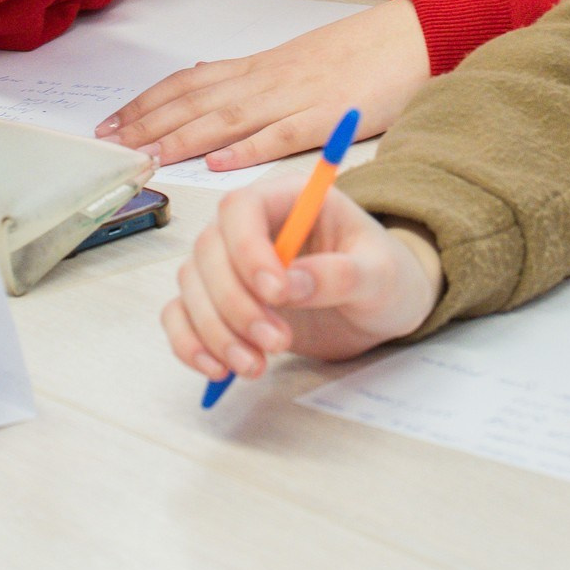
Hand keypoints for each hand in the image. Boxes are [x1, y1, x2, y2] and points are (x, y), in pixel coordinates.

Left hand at [99, 0, 429, 170]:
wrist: (412, 36)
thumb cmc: (359, 53)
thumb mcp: (295, 58)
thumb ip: (250, 74)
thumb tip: (203, 76)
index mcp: (259, 67)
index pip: (189, 82)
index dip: (146, 102)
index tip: (111, 123)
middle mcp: (269, 79)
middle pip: (197, 100)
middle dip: (149, 123)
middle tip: (109, 146)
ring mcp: (297, 96)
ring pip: (229, 117)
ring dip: (184, 138)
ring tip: (148, 157)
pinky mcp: (329, 116)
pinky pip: (282, 134)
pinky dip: (247, 149)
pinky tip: (219, 163)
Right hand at [163, 173, 441, 383]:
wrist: (382, 309)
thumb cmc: (386, 277)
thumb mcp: (381, 273)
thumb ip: (339, 274)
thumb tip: (289, 285)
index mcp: (288, 200)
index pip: (241, 208)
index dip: (247, 249)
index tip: (276, 294)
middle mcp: (251, 227)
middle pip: (209, 251)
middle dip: (234, 304)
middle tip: (277, 343)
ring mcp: (231, 265)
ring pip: (192, 286)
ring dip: (215, 331)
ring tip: (256, 367)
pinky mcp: (222, 304)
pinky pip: (183, 315)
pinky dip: (190, 344)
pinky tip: (219, 369)